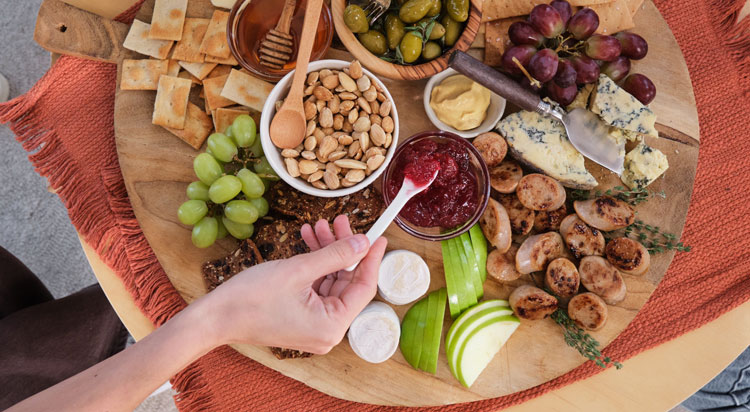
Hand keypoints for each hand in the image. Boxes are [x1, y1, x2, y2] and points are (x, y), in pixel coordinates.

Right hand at [200, 215, 386, 353]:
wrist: (214, 317)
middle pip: (347, 282)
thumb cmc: (250, 299)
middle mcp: (327, 331)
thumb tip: (364, 242)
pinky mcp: (301, 318)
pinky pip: (316, 287)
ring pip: (331, 281)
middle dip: (343, 249)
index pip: (364, 288)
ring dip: (326, 252)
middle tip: (340, 221)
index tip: (378, 236)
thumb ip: (336, 255)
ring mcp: (314, 325)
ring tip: (319, 226)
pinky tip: (307, 240)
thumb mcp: (298, 270)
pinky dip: (313, 264)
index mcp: (332, 326)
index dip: (372, 258)